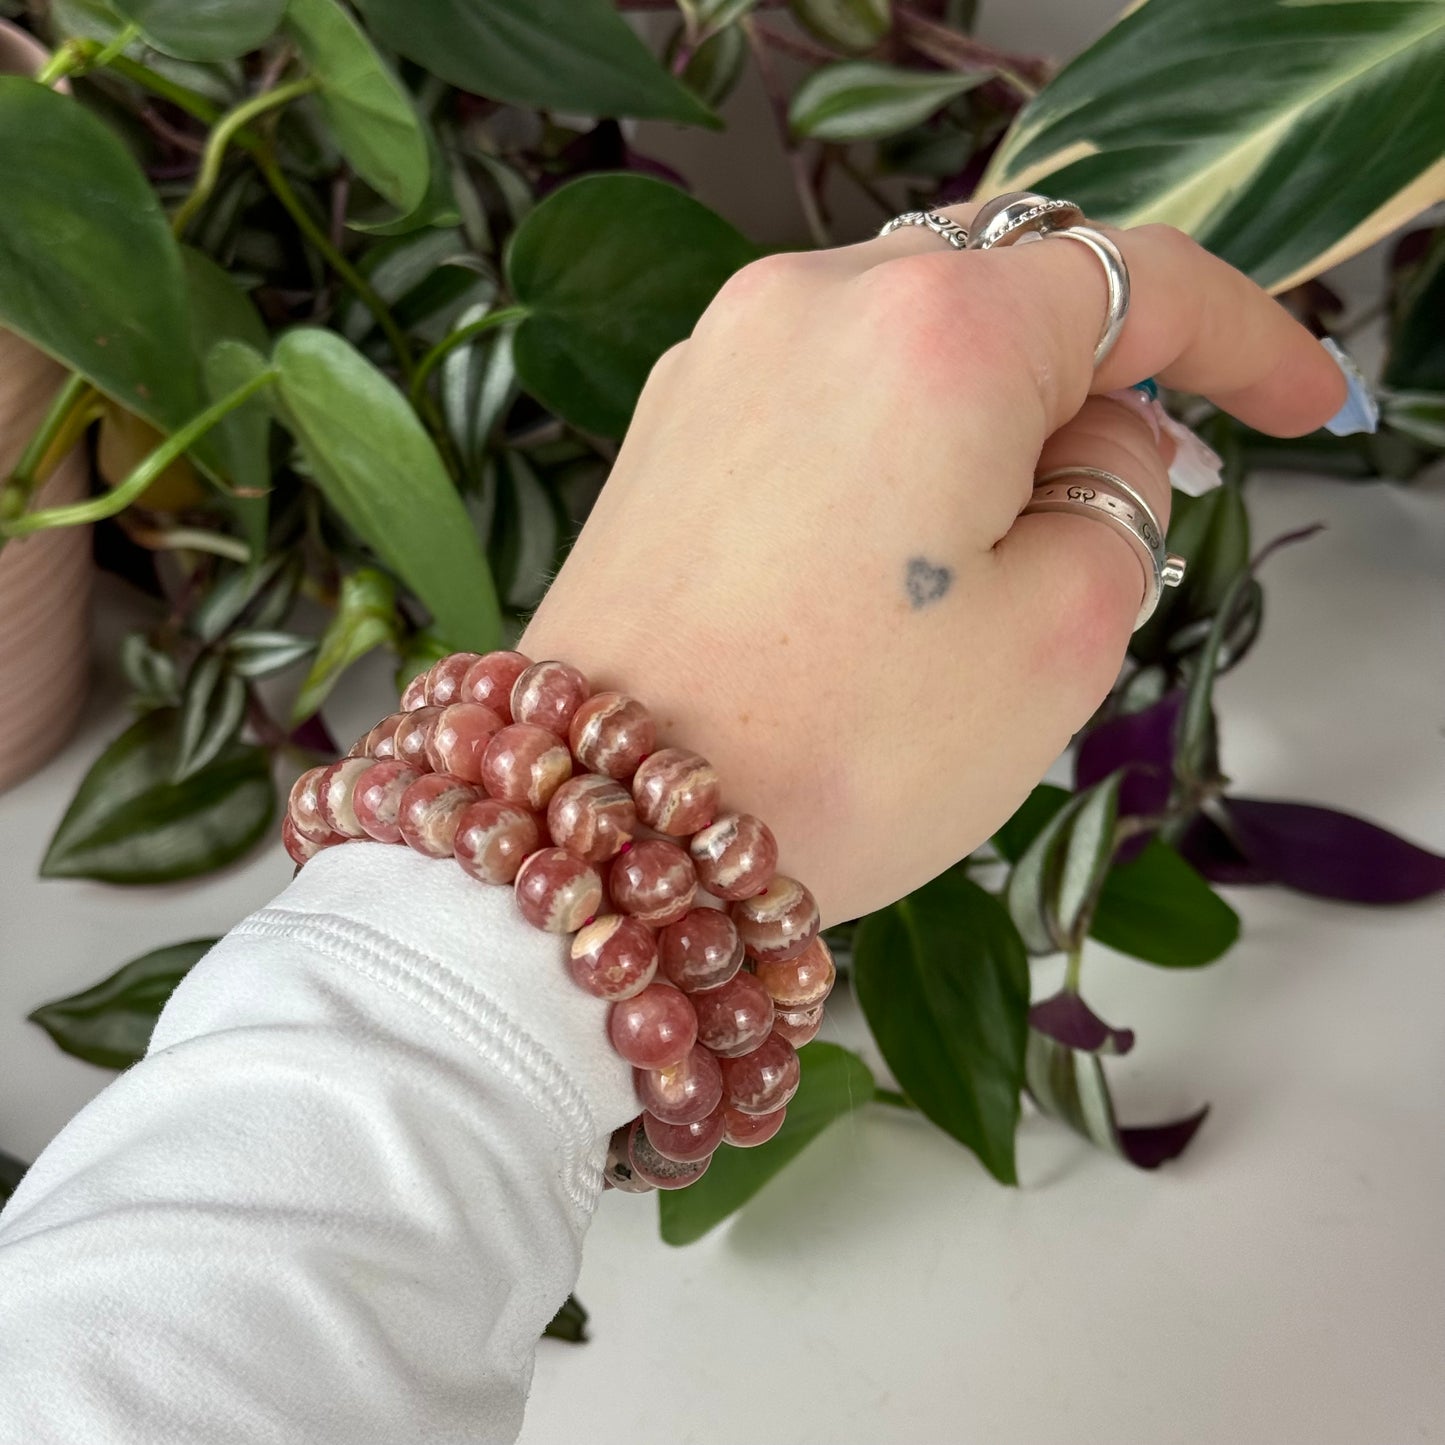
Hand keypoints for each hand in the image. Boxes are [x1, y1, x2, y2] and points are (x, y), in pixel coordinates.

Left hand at [520, 205, 1346, 925]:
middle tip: (1129, 498)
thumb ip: (1124, 500)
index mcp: (934, 330)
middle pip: (1015, 291)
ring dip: (987, 418)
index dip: (1243, 338)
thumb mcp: (1060, 636)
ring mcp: (721, 353)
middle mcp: (809, 300)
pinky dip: (892, 435)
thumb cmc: (835, 753)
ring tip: (992, 557)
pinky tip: (893, 550)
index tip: (1293, 399)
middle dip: (1094, 384)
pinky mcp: (670, 420)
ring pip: (912, 334)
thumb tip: (1099, 444)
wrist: (610, 826)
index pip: (1139, 280)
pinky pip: (824, 383)